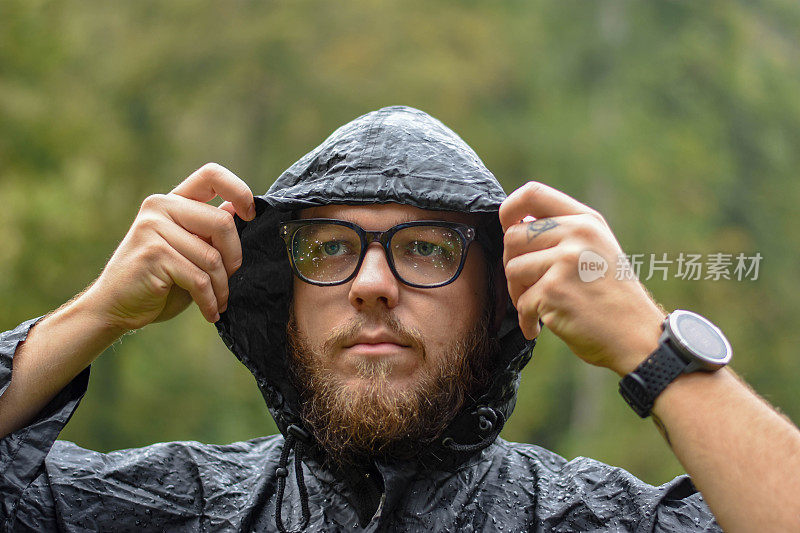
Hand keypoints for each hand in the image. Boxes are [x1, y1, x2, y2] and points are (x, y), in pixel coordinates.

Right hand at [81, 163, 254, 331]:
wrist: (114, 307)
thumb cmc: (159, 281)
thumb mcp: (189, 251)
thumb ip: (208, 229)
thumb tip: (236, 208)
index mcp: (172, 201)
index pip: (211, 175)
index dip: (239, 190)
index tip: (251, 215)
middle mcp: (160, 207)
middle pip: (222, 223)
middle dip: (235, 258)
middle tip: (230, 280)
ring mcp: (153, 228)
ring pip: (212, 257)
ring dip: (221, 287)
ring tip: (218, 301)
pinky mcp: (153, 254)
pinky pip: (198, 279)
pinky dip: (209, 300)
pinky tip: (209, 311)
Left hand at [499, 181, 665, 374]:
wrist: (638, 337)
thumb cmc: (610, 298)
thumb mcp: (596, 250)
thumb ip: (561, 232)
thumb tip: (514, 224)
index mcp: (585, 221)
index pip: (532, 193)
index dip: (509, 210)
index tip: (508, 231)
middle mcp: (577, 234)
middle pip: (513, 236)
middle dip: (513, 265)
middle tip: (528, 287)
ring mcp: (566, 261)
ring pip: (512, 269)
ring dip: (518, 294)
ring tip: (539, 307)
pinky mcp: (555, 290)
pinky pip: (521, 302)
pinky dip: (527, 320)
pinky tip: (541, 327)